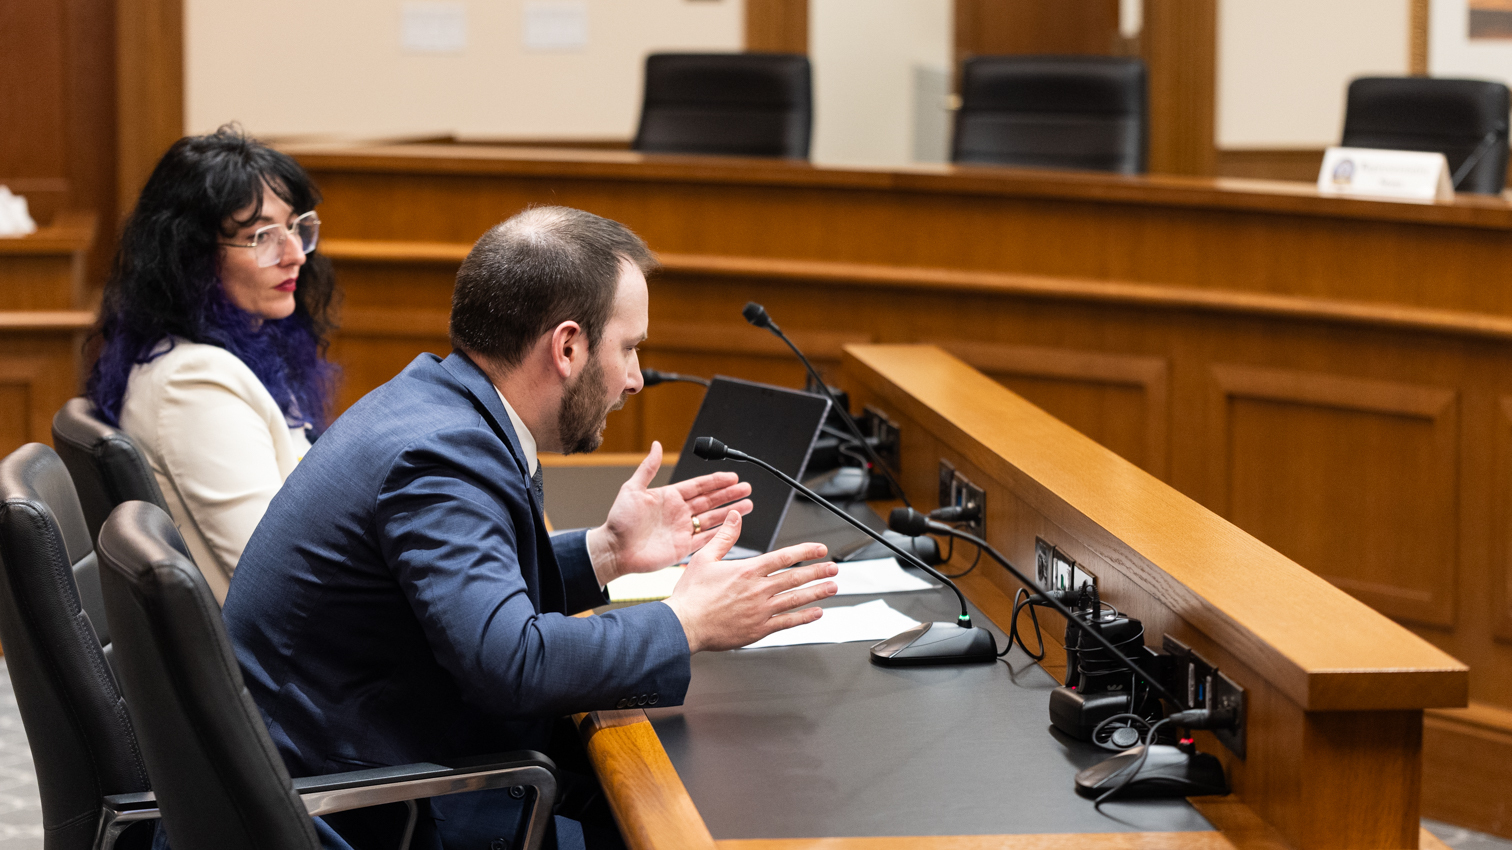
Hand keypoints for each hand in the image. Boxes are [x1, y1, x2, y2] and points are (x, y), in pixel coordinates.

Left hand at [586, 441, 753, 584]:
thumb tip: (656, 445)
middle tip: (746, 489)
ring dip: (730, 512)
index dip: (716, 481)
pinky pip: (706, 539)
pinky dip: (720, 533)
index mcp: (669, 497)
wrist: (614, 550)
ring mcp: (682, 530)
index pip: (699, 486)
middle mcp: (678, 512)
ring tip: (748, 505)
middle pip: (710, 501)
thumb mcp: (632, 489)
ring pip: (712, 519)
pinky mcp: (682, 548)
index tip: (733, 476)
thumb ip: (648, 468)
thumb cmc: (619, 521)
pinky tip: (732, 526)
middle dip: (729, 494)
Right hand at [663, 509, 837, 652]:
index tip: (819, 549)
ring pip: (795, 599)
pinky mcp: (758, 630)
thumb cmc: (691, 595)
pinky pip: (787, 622)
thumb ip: (724, 536)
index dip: (805, 552)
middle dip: (818, 572)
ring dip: (817, 592)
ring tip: (832, 587)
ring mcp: (760, 611)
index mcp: (747, 571)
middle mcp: (758, 590)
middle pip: (795, 578)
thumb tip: (735, 517)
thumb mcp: (704, 558)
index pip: (784, 557)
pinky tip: (816, 613)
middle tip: (833, 568)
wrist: (684, 625)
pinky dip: (804, 617)